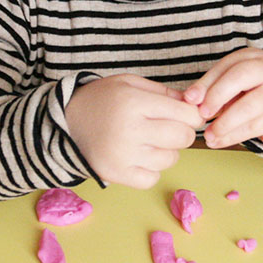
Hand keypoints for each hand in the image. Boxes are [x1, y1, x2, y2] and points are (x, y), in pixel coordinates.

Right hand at [66, 74, 204, 188]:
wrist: (66, 122)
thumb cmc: (102, 100)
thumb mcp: (130, 84)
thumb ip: (164, 92)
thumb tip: (196, 107)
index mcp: (134, 102)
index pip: (186, 115)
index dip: (192, 116)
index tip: (186, 116)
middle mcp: (130, 130)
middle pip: (183, 138)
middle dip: (182, 133)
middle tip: (169, 129)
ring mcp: (123, 155)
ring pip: (170, 159)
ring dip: (167, 151)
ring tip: (150, 142)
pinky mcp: (116, 174)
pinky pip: (152, 178)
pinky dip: (152, 170)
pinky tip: (141, 158)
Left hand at [183, 47, 262, 148]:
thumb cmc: (251, 91)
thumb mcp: (233, 83)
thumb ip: (210, 87)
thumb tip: (188, 98)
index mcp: (252, 58)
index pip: (227, 66)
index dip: (207, 83)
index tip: (190, 99)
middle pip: (241, 77)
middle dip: (217, 96)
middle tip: (202, 114)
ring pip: (248, 107)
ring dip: (224, 123)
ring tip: (208, 135)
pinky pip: (254, 127)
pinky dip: (232, 137)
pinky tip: (218, 141)